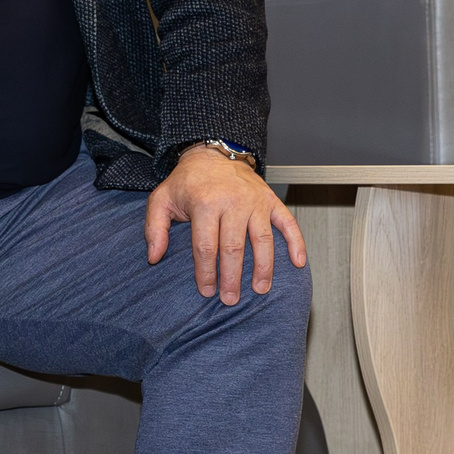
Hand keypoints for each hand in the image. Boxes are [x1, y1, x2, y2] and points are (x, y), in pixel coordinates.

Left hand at [145, 146, 305, 304]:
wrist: (212, 153)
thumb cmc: (187, 181)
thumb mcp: (162, 199)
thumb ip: (155, 228)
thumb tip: (154, 257)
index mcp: (205, 203)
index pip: (206, 246)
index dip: (206, 272)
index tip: (206, 291)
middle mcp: (232, 202)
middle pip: (234, 247)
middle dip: (232, 277)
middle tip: (231, 299)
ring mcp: (255, 201)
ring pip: (262, 239)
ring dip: (263, 268)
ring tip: (261, 289)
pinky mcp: (270, 200)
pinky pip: (287, 222)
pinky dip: (296, 242)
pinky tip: (298, 262)